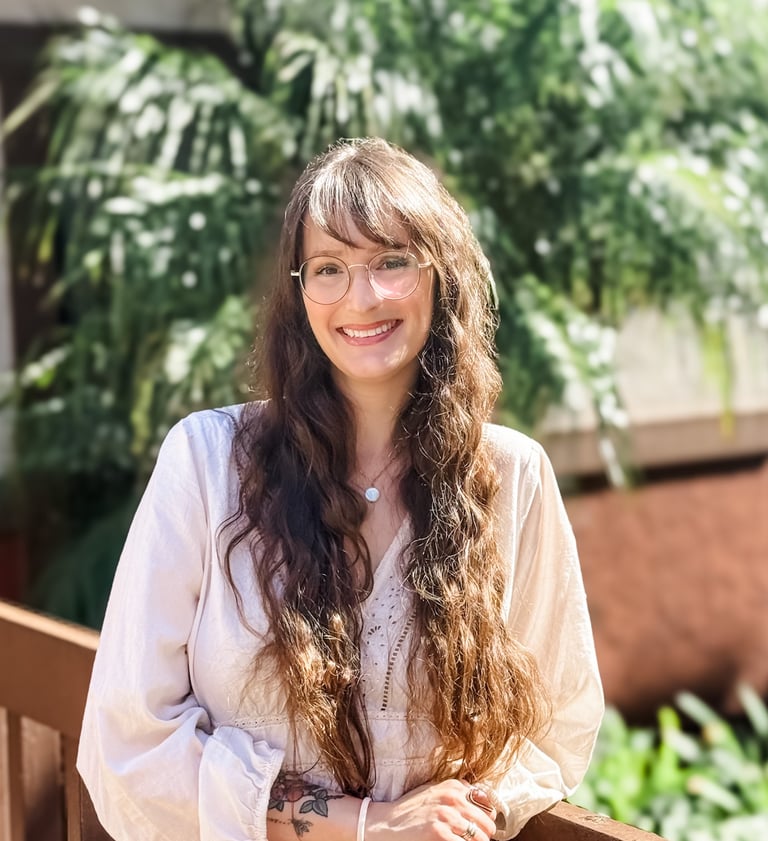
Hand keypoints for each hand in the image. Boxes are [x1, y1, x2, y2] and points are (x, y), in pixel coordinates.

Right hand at [366, 778, 496, 840]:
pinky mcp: (440, 834)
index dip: (487, 819)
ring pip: (480, 838)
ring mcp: (446, 816)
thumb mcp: (433, 791)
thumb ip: (456, 791)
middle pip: (487, 824)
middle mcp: (452, 798)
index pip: (487, 804)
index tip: (483, 827)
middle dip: (485, 836)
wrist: (385, 825)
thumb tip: (483, 799)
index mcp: (453, 787)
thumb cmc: (410, 810)